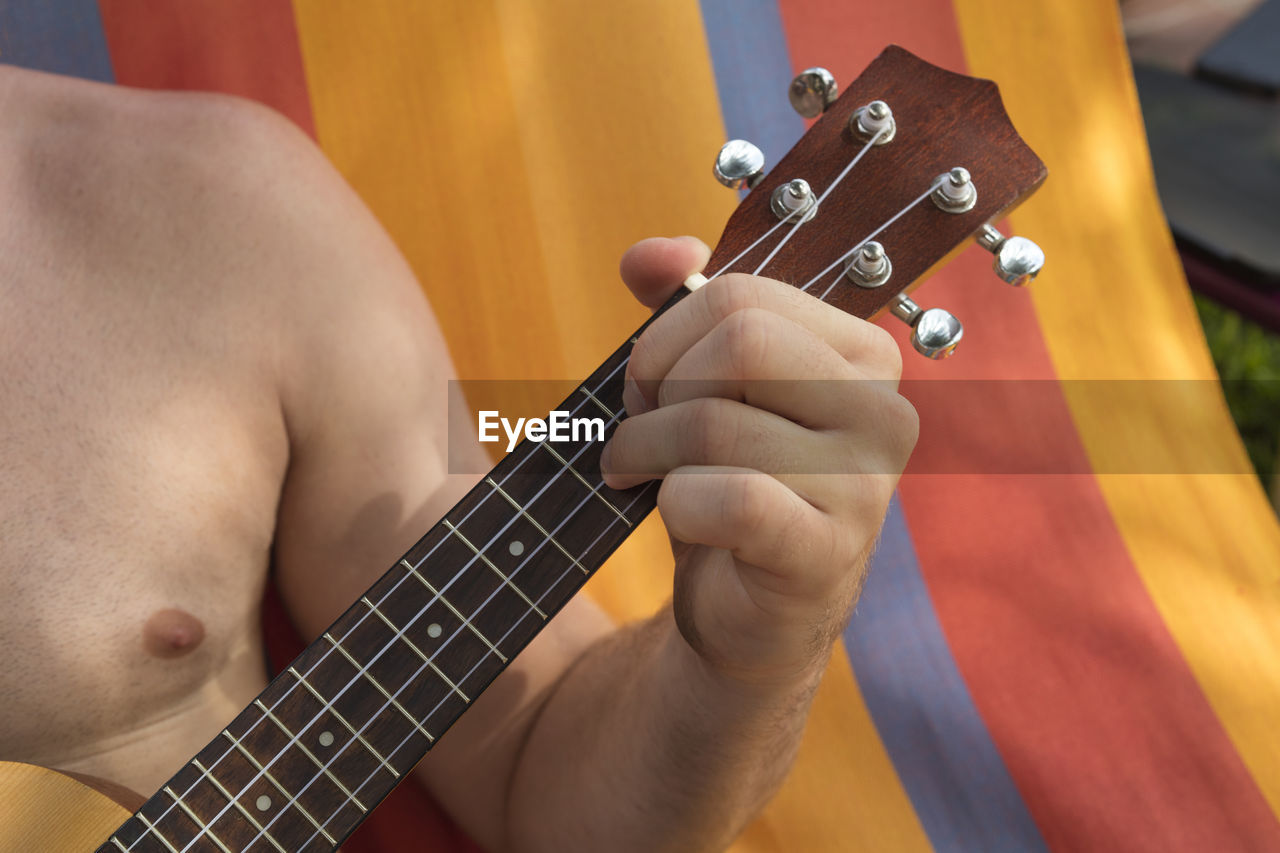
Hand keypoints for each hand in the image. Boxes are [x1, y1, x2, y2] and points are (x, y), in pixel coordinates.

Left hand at [600, 237, 918, 690]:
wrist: (751, 610)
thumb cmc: (731, 482)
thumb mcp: (708, 385)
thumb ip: (682, 305)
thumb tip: (650, 254)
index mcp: (862, 353)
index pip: (742, 295)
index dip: (668, 335)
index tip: (649, 383)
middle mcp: (882, 409)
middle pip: (737, 343)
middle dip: (659, 384)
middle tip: (638, 428)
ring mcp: (866, 484)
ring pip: (715, 423)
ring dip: (645, 450)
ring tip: (635, 473)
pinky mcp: (828, 552)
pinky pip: (729, 498)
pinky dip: (674, 504)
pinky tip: (673, 515)